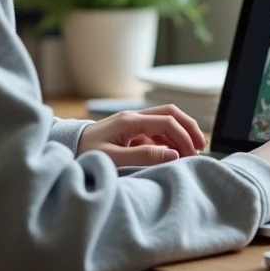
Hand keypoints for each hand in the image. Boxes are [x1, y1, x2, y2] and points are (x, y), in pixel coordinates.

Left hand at [77, 105, 207, 166]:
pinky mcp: (132, 131)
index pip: (166, 121)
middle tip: (201, 146)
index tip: (192, 154)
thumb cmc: (86, 153)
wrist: (68, 147)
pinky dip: (170, 140)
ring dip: (181, 133)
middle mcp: (133, 117)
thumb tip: (172, 155)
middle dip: (188, 127)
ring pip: (166, 120)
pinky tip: (176, 153)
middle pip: (170, 113)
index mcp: (130, 121)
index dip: (183, 136)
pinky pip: (157, 131)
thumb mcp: (113, 158)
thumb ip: (143, 156)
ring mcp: (133, 123)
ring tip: (192, 151)